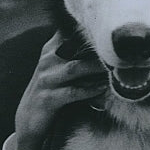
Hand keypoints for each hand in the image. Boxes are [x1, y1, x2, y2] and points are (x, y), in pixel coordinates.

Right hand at [14, 33, 105, 149]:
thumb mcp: (59, 69)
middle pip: (74, 46)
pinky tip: (103, 89)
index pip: (69, 30)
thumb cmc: (52, 92)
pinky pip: (72, 92)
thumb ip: (75, 55)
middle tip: (121, 50)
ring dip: (96, 68)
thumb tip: (105, 45)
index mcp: (50, 49)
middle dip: (97, 48)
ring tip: (115, 69)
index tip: (111, 30)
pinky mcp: (48, 99)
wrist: (28, 120)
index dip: (89, 28)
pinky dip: (89, 90)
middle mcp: (47, 60)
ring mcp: (46, 79)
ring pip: (75, 68)